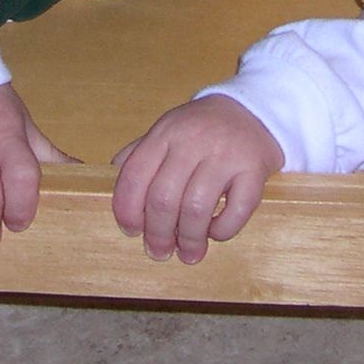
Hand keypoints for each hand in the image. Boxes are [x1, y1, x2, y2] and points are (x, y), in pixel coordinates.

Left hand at [110, 95, 284, 263]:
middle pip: (163, 197)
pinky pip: (237, 210)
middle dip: (157, 234)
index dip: (127, 210)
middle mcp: (192, 141)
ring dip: (189, 239)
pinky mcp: (254, 168)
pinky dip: (223, 230)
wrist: (254, 110)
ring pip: (196, 207)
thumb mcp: (167, 131)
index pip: (134, 175)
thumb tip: (110, 190)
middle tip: (159, 253)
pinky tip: (216, 232)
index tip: (130, 232)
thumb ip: (139, 155)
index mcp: (165, 133)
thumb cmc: (202, 129)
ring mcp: (225, 154)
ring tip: (189, 253)